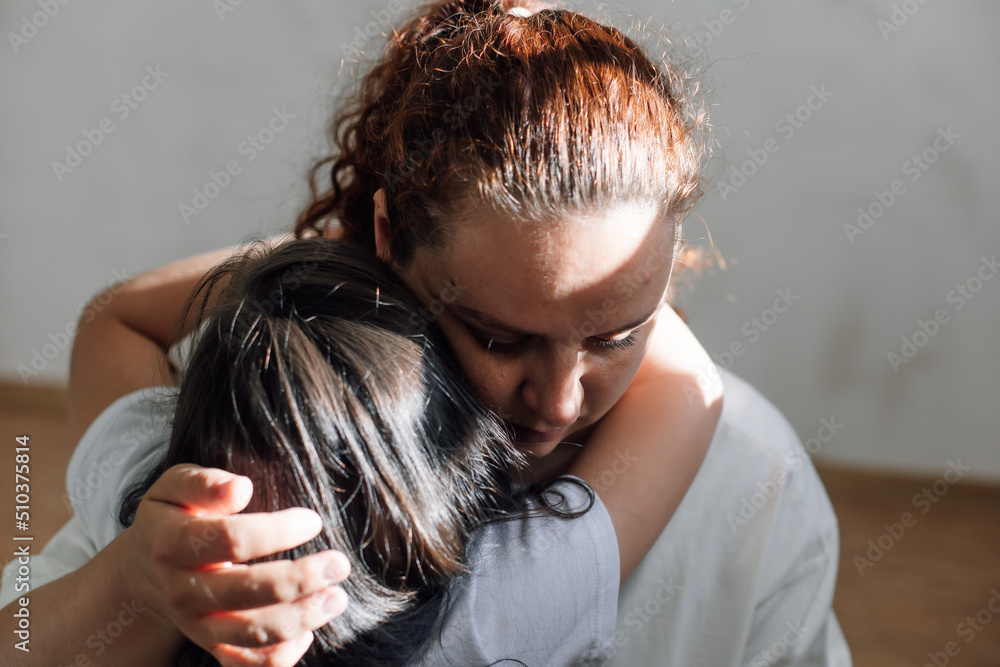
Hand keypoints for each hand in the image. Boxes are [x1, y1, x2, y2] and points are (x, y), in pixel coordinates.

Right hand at [117, 464, 349, 666]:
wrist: (140, 570)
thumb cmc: (171, 517)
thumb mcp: (174, 486)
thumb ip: (204, 482)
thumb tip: (241, 488)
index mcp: (172, 543)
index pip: (231, 540)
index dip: (277, 532)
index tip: (313, 521)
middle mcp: (182, 589)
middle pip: (247, 591)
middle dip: (301, 579)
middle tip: (339, 563)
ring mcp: (196, 623)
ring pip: (251, 633)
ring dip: (301, 619)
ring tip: (336, 598)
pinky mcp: (210, 645)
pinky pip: (244, 664)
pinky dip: (280, 656)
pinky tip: (307, 631)